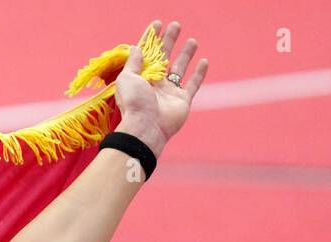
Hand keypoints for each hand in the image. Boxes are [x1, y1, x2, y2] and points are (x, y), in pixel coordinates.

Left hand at [114, 19, 208, 156]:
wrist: (146, 128)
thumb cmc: (134, 103)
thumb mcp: (127, 79)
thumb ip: (133, 63)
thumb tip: (136, 47)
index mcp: (140, 77)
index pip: (147, 54)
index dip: (152, 39)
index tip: (158, 24)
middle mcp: (155, 84)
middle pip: (164, 57)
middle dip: (170, 41)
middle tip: (176, 25)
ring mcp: (170, 92)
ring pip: (180, 68)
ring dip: (186, 54)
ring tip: (192, 40)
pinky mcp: (183, 100)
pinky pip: (193, 84)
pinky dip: (199, 74)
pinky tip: (204, 61)